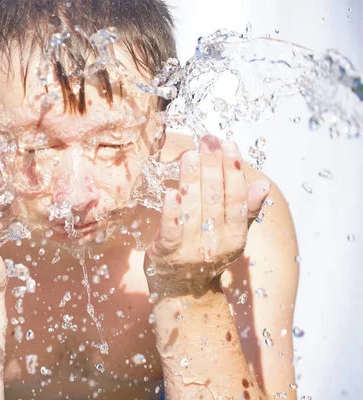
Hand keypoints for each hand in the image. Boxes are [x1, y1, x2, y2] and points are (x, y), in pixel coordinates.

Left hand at [144, 135, 269, 296]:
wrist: (182, 290)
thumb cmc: (206, 253)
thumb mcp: (231, 235)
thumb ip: (245, 211)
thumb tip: (263, 186)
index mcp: (235, 237)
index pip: (236, 197)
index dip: (233, 170)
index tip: (229, 144)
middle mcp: (216, 244)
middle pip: (215, 199)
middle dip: (212, 167)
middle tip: (207, 140)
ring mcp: (191, 250)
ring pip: (193, 209)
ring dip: (192, 180)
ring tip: (191, 155)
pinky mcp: (167, 253)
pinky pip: (171, 231)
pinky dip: (172, 212)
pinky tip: (171, 193)